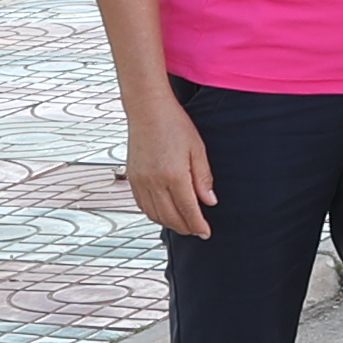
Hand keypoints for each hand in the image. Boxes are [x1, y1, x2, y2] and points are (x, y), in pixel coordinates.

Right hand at [120, 86, 215, 240]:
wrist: (147, 110)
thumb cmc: (174, 124)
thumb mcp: (197, 149)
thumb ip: (203, 178)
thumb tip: (209, 201)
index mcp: (173, 175)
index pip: (188, 210)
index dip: (198, 225)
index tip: (206, 232)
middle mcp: (154, 182)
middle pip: (170, 217)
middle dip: (186, 228)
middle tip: (197, 230)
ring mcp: (140, 181)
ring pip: (155, 215)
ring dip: (170, 223)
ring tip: (183, 224)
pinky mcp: (132, 178)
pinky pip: (142, 205)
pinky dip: (154, 214)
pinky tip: (164, 213)